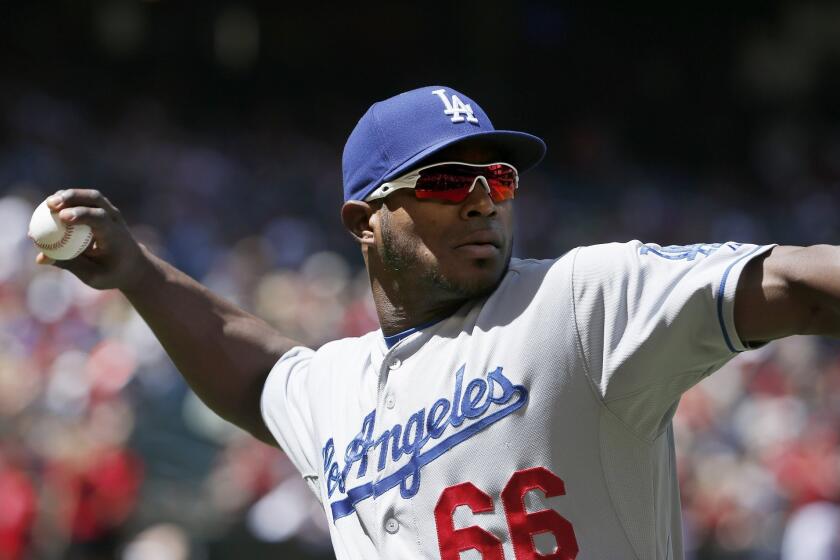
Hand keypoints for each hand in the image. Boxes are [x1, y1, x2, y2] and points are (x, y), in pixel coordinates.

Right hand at [36, 188, 152, 291]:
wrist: (133, 265)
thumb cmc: (112, 272)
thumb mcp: (93, 275)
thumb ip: (69, 264)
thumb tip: (41, 258)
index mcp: (115, 235)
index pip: (100, 218)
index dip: (81, 214)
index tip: (62, 217)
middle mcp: (115, 219)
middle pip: (95, 199)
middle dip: (72, 197)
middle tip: (50, 204)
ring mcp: (111, 212)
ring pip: (90, 196)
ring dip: (69, 195)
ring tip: (48, 203)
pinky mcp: (104, 210)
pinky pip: (85, 200)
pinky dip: (69, 200)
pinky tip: (52, 207)